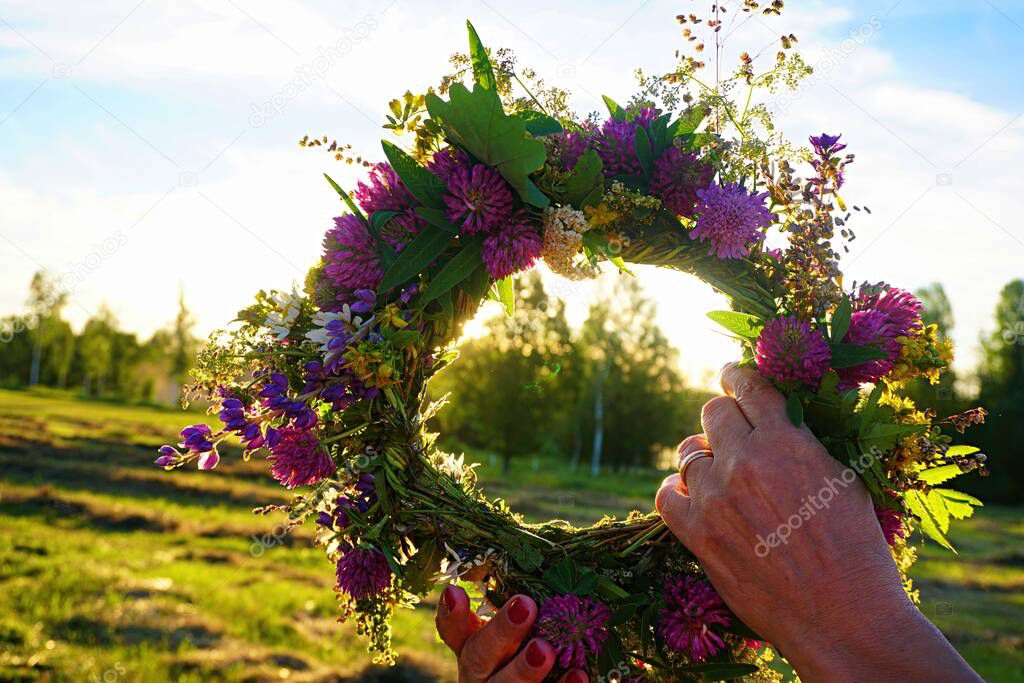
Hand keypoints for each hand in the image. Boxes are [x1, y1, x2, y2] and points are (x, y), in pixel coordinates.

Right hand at [435, 585, 587, 682]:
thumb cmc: (533, 651)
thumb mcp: (521, 630)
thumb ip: (525, 605)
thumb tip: (560, 557)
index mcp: (475, 649)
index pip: (454, 630)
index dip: (452, 613)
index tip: (455, 590)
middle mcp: (481, 675)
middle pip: (479, 656)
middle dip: (500, 632)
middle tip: (525, 606)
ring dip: (523, 669)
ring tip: (545, 649)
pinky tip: (578, 675)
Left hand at [656, 364, 979, 682]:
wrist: (843, 616)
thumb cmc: (856, 549)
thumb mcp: (843, 479)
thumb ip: (804, 444)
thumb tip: (780, 420)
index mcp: (786, 440)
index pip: (749, 387)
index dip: (738, 375)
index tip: (731, 374)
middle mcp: (744, 461)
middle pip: (713, 413)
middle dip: (723, 418)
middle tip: (731, 430)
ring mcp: (715, 497)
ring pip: (688, 452)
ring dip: (703, 457)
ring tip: (719, 472)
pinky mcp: (696, 534)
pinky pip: (666, 494)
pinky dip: (676, 490)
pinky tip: (690, 495)